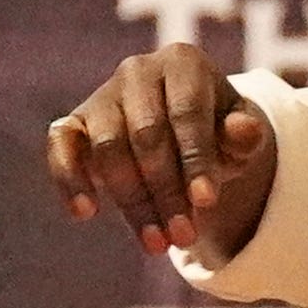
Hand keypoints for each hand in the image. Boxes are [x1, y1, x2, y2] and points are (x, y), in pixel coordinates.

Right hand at [48, 42, 278, 264]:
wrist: (183, 134)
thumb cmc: (218, 135)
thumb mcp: (239, 137)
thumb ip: (245, 135)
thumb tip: (246, 130)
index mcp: (184, 63)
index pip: (187, 113)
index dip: (195, 159)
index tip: (206, 203)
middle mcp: (138, 70)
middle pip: (147, 135)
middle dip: (166, 192)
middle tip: (184, 238)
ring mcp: (102, 95)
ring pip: (108, 148)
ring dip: (131, 201)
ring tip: (156, 243)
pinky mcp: (73, 122)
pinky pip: (61, 146)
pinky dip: (69, 178)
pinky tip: (84, 213)